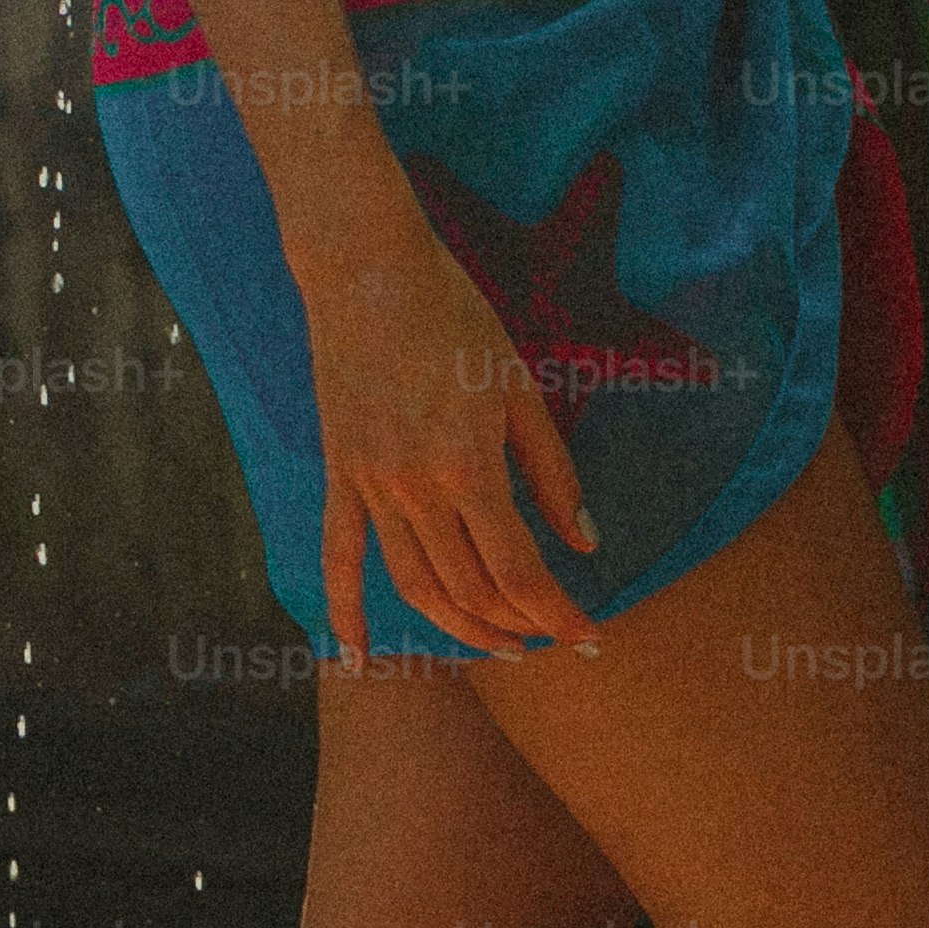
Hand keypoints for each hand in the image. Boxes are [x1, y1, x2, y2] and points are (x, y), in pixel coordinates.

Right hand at [293, 186, 602, 664]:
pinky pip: (339, 555)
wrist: (367, 269)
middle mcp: (416, 490)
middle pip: (471, 589)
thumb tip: (583, 542)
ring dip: (457, 627)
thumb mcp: (519, 388)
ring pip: (414, 585)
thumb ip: (552, 472)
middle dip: (518, 624)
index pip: (521, 573)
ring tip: (496, 644)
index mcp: (469, 469)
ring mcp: (371, 486)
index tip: (589, 636)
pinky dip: (345, 611)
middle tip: (549, 636)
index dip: (558, 615)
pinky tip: (356, 658)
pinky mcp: (342, 473)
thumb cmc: (455, 317)